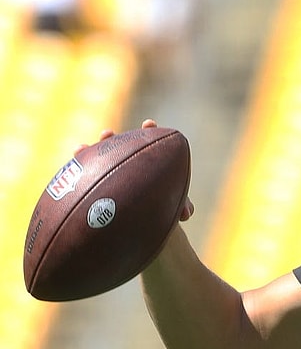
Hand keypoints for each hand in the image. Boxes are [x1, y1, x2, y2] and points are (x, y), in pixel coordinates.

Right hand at [74, 119, 194, 221]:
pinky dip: (74, 178)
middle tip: (107, 134)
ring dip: (87, 154)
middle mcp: (125, 164)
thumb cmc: (160, 209)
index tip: (148, 124)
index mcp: (147, 163)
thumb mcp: (171, 206)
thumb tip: (186, 214)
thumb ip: (180, 206)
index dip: (148, 132)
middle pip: (117, 148)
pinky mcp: (93, 187)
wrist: (144, 224)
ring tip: (80, 149)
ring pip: (95, 162)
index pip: (148, 142)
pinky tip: (66, 176)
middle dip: (111, 140)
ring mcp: (108, 174)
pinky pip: (81, 181)